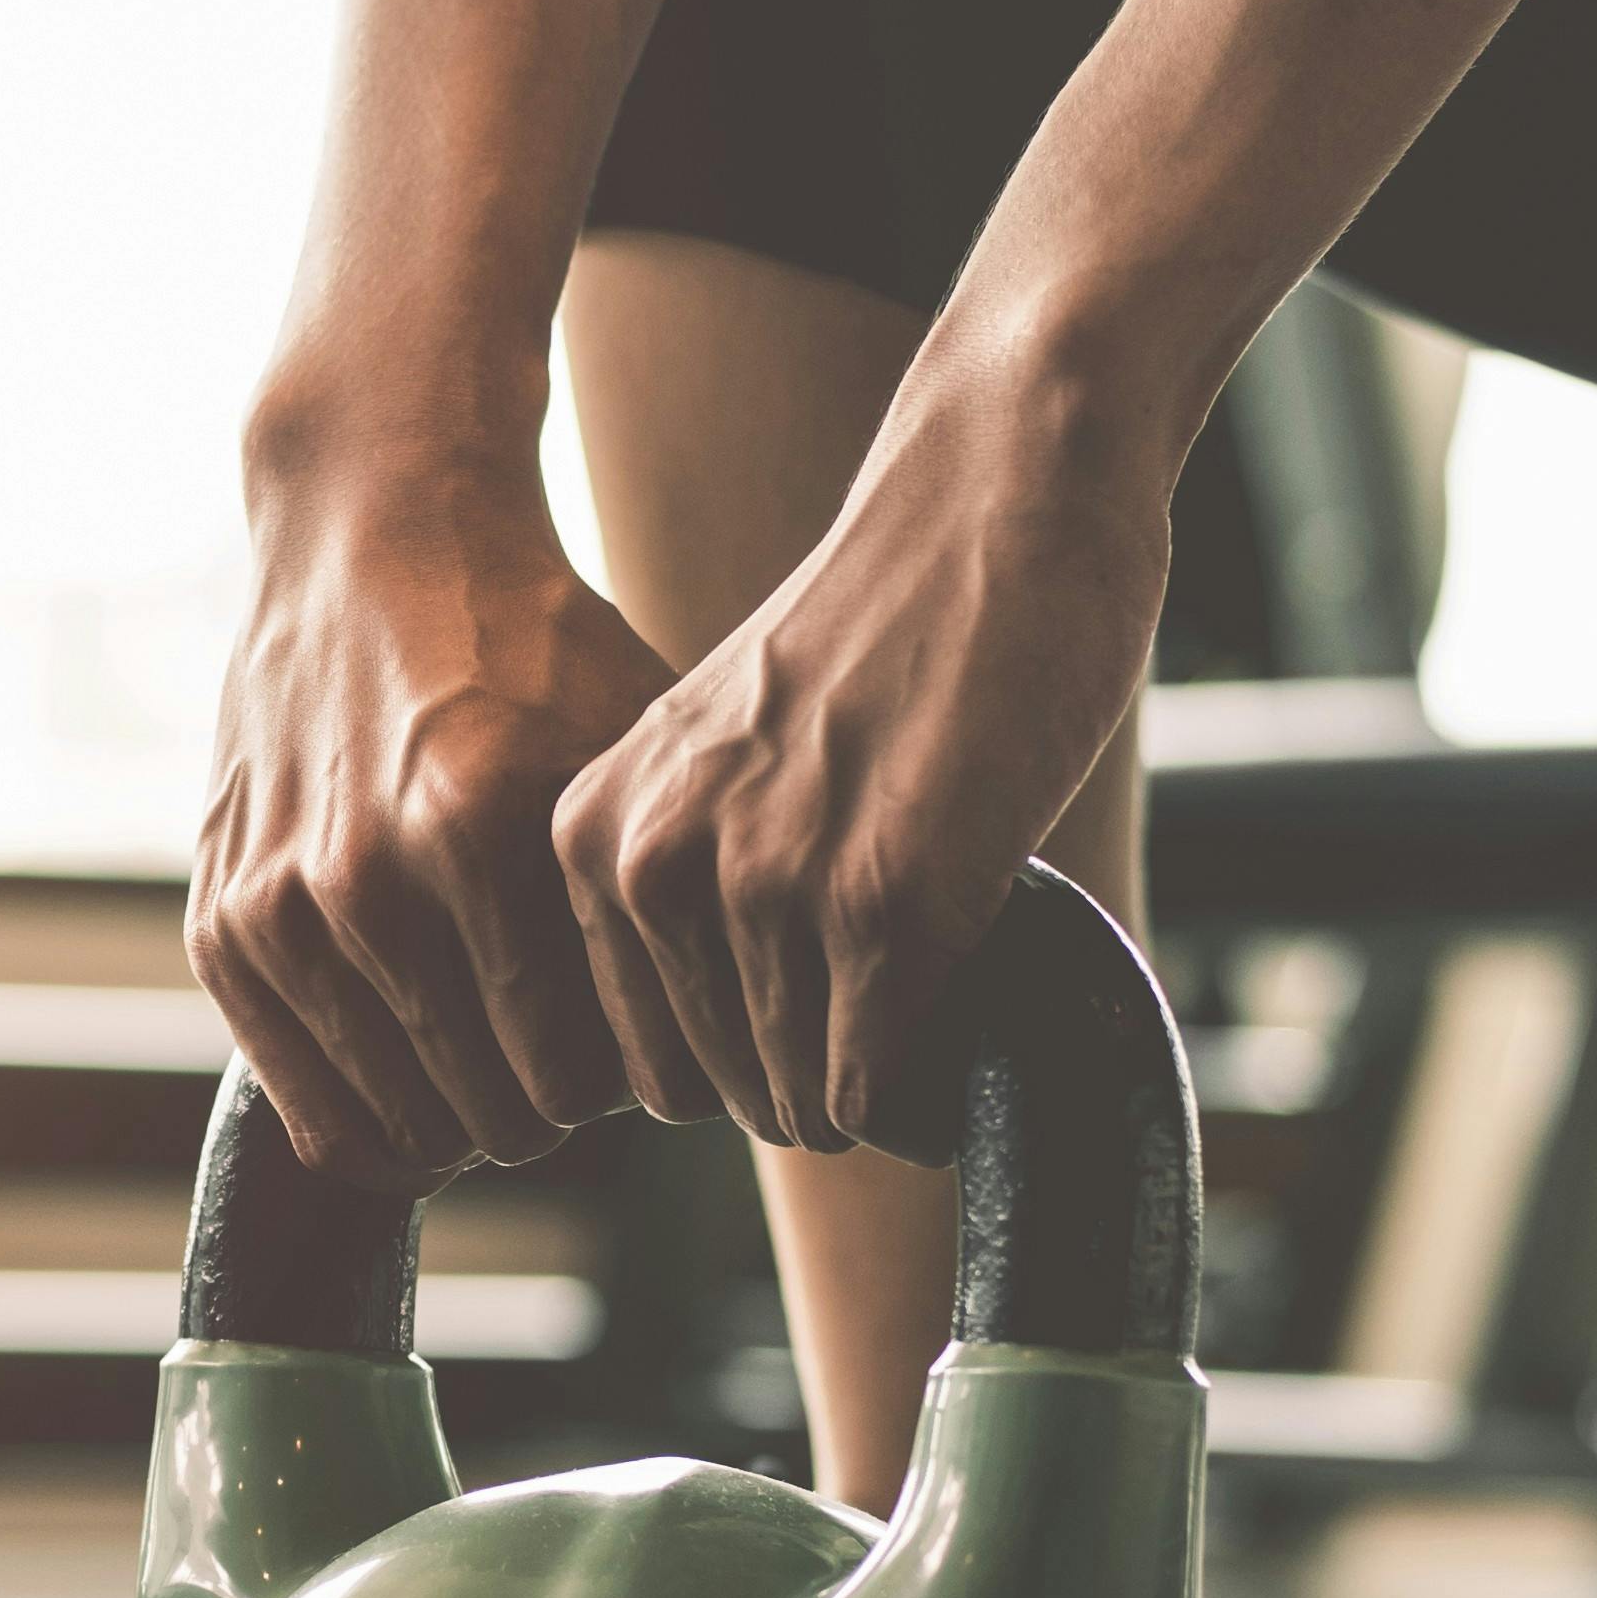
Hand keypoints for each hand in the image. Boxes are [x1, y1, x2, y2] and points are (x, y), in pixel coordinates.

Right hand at [193, 468, 671, 1179]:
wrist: (371, 534)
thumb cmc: (531, 645)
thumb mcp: (630, 745)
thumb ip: (663, 895)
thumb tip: (711, 1060)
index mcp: (482, 825)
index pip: (580, 1079)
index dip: (629, 1085)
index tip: (639, 1045)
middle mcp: (366, 874)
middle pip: (497, 1116)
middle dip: (552, 1104)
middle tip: (572, 1054)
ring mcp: (280, 906)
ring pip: (402, 1130)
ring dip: (467, 1112)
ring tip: (502, 1051)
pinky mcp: (220, 926)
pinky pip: (314, 1114)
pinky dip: (380, 1115)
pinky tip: (426, 1066)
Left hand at [552, 389, 1173, 1150]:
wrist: (1001, 496)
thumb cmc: (886, 631)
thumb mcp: (718, 755)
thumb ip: (686, 874)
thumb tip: (718, 1053)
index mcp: (594, 833)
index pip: (638, 1055)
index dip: (735, 1055)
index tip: (810, 1001)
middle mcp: (654, 865)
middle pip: (718, 1092)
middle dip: (806, 1075)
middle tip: (886, 1000)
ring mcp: (764, 888)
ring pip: (800, 1101)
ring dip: (873, 1077)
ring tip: (930, 985)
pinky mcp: (885, 904)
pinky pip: (876, 1085)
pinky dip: (926, 1084)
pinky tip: (960, 1012)